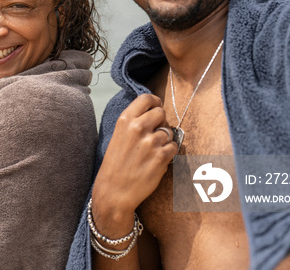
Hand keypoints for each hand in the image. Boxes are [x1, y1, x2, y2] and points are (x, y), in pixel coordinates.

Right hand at [91, 93, 175, 237]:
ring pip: (169, 131)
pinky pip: (174, 146)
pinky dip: (169, 153)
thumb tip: (154, 112)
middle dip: (161, 122)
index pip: (146, 98)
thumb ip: (134, 122)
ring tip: (152, 151)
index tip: (156, 108)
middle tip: (154, 133)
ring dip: (165, 140)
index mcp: (125, 120)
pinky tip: (157, 160)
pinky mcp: (162, 157)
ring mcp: (151, 142)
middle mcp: (138, 127)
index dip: (155, 102)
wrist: (114, 191)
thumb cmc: (115, 164)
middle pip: (161, 112)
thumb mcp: (118, 135)